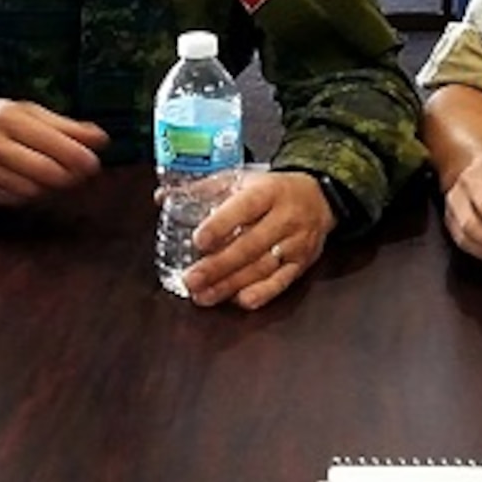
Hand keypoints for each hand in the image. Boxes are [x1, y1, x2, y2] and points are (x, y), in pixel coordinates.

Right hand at [0, 99, 108, 204]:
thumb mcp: (26, 112)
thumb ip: (65, 126)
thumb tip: (101, 139)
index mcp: (11, 119)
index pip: (57, 146)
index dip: (82, 158)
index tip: (93, 162)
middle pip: (48, 173)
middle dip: (70, 177)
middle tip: (79, 173)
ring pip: (35, 190)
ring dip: (52, 187)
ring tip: (54, 175)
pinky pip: (18, 200)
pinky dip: (32, 194)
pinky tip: (30, 182)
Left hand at [181, 170, 336, 310]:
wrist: (319, 197)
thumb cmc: (271, 190)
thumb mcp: (241, 179)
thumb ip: (203, 189)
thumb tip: (161, 198)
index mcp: (268, 192)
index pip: (245, 208)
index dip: (222, 225)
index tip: (198, 240)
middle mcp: (285, 218)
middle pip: (251, 245)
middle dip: (218, 266)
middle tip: (191, 279)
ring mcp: (296, 243)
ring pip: (263, 268)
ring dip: (231, 285)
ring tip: (203, 296)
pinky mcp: (302, 263)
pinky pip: (282, 282)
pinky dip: (261, 294)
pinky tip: (239, 301)